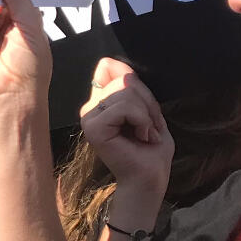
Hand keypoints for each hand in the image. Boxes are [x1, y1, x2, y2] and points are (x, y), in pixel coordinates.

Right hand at [78, 58, 172, 198]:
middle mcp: (91, 108)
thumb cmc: (151, 150)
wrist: (149, 178)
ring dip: (146, 114)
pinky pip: (124, 107)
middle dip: (146, 103)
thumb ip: (131, 85)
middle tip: (148, 127)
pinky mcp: (93, 128)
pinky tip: (141, 137)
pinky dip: (142, 120)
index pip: (108, 68)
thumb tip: (107, 62)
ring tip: (145, 133)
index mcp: (100, 102)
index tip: (142, 111)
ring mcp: (89, 118)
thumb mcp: (147, 108)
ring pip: (125, 92)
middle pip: (124, 79)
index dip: (131, 81)